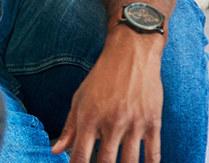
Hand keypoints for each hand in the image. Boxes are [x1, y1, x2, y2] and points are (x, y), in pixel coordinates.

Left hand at [52, 34, 163, 162]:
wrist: (131, 55)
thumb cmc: (102, 78)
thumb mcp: (79, 100)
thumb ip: (69, 128)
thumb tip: (55, 150)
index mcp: (89, 118)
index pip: (80, 155)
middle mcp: (111, 123)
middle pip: (105, 162)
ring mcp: (134, 124)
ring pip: (130, 162)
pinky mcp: (153, 123)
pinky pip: (153, 153)